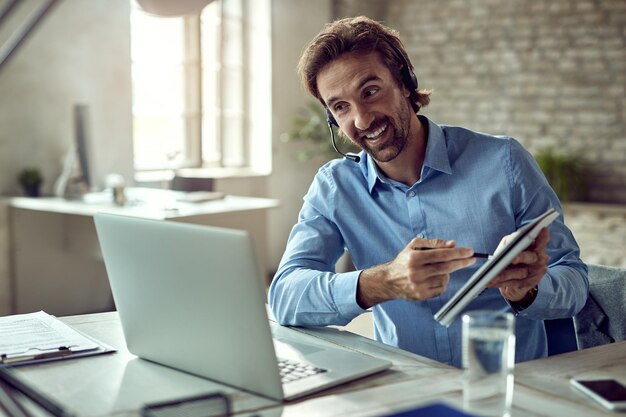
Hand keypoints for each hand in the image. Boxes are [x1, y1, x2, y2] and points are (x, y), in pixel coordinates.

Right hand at [357, 238, 475, 307]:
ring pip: (445, 278)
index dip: (458, 253)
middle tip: (471, 259)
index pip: (442, 254)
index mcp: (414, 258)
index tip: (469, 251)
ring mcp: (419, 285)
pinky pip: (441, 289)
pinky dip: (441, 283)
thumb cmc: (404, 261)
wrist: (389, 280)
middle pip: (446, 267)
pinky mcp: (421, 295)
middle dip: (462, 262)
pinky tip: (433, 279)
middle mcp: (416, 272)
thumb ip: (434, 243)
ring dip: (447, 273)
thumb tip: (452, 244)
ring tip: (438, 269)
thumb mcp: (414, 246)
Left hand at [487, 227, 549, 301]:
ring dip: (503, 274)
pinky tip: (490, 282)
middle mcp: (539, 260)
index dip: (542, 238)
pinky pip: (512, 283)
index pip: (541, 242)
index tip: (542, 230)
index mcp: (536, 248)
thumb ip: (511, 242)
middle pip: (530, 257)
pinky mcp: (527, 284)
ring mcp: (534, 273)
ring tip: (491, 275)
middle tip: (513, 258)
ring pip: (519, 273)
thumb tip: (509, 240)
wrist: (517, 279)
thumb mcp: (512, 247)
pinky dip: (500, 283)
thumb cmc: (514, 256)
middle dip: (521, 257)